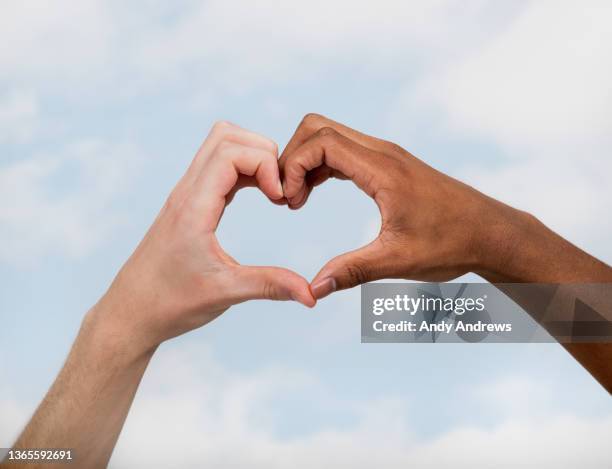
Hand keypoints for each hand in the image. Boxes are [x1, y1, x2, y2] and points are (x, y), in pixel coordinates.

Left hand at [93, 121, 314, 354]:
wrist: (132, 311)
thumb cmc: (170, 302)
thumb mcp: (225, 293)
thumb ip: (270, 286)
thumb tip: (312, 294)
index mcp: (193, 207)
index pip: (230, 152)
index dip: (265, 164)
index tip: (281, 198)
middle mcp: (187, 193)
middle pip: (226, 136)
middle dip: (263, 152)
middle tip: (280, 190)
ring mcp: (186, 195)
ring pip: (220, 146)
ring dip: (253, 157)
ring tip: (272, 191)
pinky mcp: (190, 203)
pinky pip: (218, 167)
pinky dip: (244, 170)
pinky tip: (260, 195)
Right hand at [279, 114, 523, 297]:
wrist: (491, 233)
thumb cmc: (452, 243)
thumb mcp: (398, 261)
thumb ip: (352, 271)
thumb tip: (312, 289)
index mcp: (383, 169)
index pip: (321, 141)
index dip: (293, 165)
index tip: (289, 201)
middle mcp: (383, 153)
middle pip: (319, 128)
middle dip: (293, 157)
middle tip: (289, 198)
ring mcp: (386, 155)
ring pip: (329, 136)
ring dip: (306, 161)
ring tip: (298, 200)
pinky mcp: (388, 164)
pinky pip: (343, 150)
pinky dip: (321, 165)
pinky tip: (315, 192)